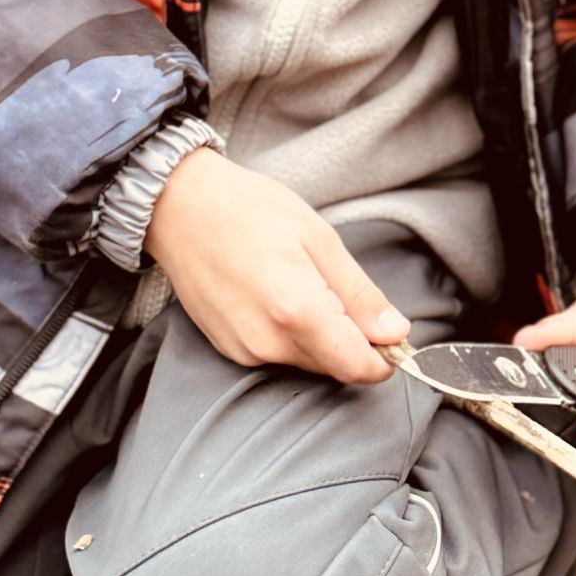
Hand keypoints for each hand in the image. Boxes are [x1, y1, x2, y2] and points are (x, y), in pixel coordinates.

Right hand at [143, 148, 408, 384]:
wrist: (180, 208)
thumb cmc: (249, 210)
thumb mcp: (318, 238)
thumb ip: (359, 293)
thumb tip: (395, 333)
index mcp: (297, 310)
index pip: (356, 367)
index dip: (383, 359)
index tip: (391, 337)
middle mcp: (268, 342)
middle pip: (334, 366)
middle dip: (351, 342)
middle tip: (340, 291)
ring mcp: (244, 350)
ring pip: (306, 362)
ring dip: (320, 338)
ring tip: (303, 285)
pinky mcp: (228, 350)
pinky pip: (278, 356)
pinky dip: (291, 335)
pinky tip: (278, 296)